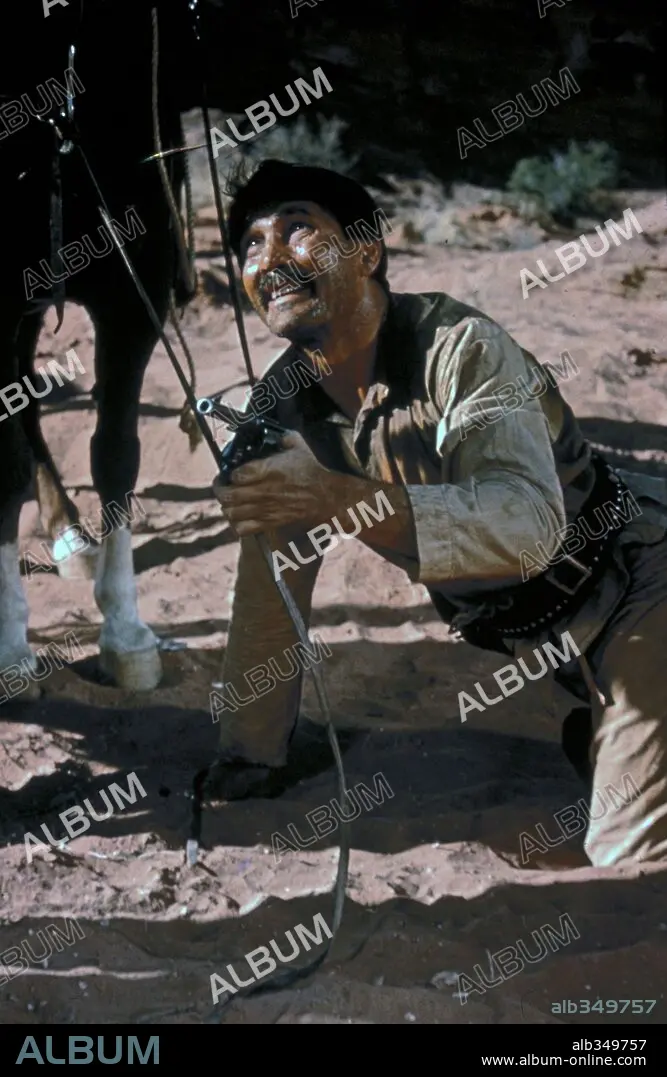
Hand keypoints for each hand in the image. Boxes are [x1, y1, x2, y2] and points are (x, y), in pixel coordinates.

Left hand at [213, 431, 334, 536]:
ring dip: (226, 506)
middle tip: (222, 485)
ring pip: (232, 513)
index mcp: (268, 470)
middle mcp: (263, 491)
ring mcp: (265, 509)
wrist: (324, 494)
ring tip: (229, 501)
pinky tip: (239, 517)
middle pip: (228, 495)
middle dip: (220, 490)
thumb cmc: (309, 469)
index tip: (230, 472)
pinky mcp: (269, 522)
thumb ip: (284, 437)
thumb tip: (276, 433)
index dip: (229, 474)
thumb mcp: (298, 446)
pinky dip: (236, 524)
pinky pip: (243, 529)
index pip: (236, 475)